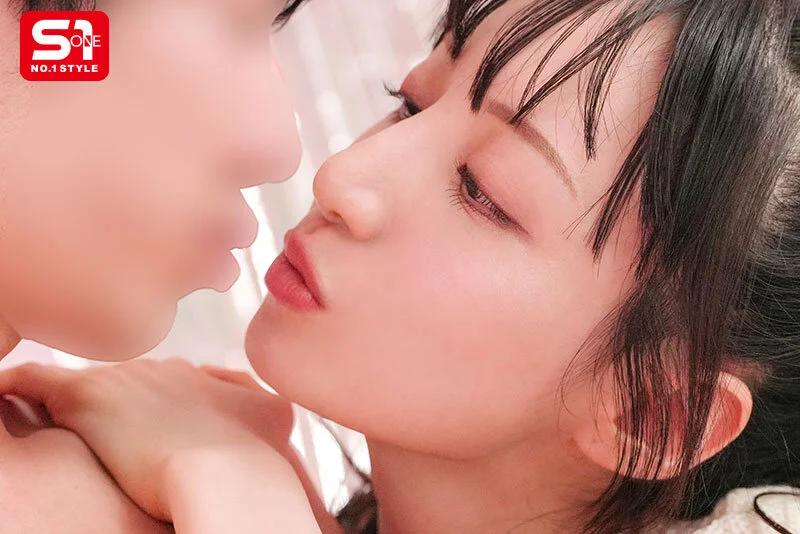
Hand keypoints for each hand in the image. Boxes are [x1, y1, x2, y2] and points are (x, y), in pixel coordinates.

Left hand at [0, 359, 296, 521]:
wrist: (228, 474)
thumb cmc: (254, 459)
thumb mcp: (270, 415)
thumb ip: (251, 393)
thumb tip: (233, 380)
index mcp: (201, 375)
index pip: (171, 382)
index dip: (158, 405)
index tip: (150, 427)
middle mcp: (163, 367)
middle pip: (131, 379)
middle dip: (124, 400)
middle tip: (115, 430)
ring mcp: (125, 378)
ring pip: (91, 382)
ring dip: (83, 400)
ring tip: (61, 415)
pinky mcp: (85, 396)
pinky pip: (37, 381)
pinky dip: (23, 386)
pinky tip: (7, 392)